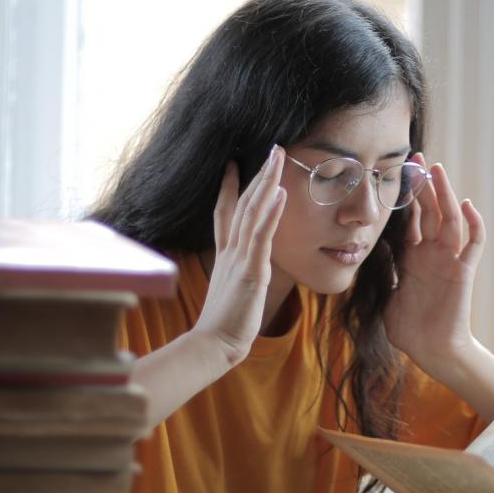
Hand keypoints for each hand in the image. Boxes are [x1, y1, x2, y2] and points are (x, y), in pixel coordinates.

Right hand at [192, 145, 286, 367]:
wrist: (213, 344)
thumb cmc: (225, 324)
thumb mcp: (231, 290)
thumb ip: (236, 274)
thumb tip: (244, 271)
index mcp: (226, 254)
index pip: (225, 212)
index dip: (229, 187)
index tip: (233, 164)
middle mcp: (231, 250)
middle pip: (243, 203)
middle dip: (258, 174)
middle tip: (271, 148)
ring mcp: (240, 258)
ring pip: (253, 212)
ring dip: (266, 182)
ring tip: (278, 158)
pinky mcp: (251, 271)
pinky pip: (261, 237)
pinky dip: (271, 213)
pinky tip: (280, 193)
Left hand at [383, 155, 485, 370]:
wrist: (430, 351)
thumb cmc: (408, 327)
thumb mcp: (384, 293)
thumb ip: (379, 270)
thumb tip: (360, 248)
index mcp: (412, 256)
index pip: (409, 218)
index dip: (405, 196)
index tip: (395, 172)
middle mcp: (432, 253)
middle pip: (430, 210)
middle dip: (424, 184)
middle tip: (416, 157)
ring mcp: (449, 260)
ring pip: (450, 219)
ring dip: (445, 194)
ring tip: (437, 170)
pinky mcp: (463, 272)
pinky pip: (473, 244)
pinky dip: (473, 224)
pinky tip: (466, 205)